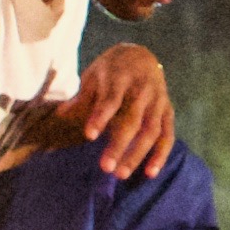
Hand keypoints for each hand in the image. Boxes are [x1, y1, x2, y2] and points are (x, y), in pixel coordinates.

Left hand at [59, 44, 183, 177]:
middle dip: (120, 145)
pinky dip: (160, 154)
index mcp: (120, 78)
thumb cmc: (110, 71)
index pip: (111, 100)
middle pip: (133, 120)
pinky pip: (167, 135)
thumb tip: (61, 114)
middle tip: (105, 168)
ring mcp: (158, 101)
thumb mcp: (93, 76)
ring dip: (137, 154)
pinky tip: (149, 173)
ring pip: (151, 131)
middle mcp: (143, 90)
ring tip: (121, 174)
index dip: (100, 117)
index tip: (89, 136)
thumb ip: (82, 97)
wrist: (141, 55)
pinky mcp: (168, 111)